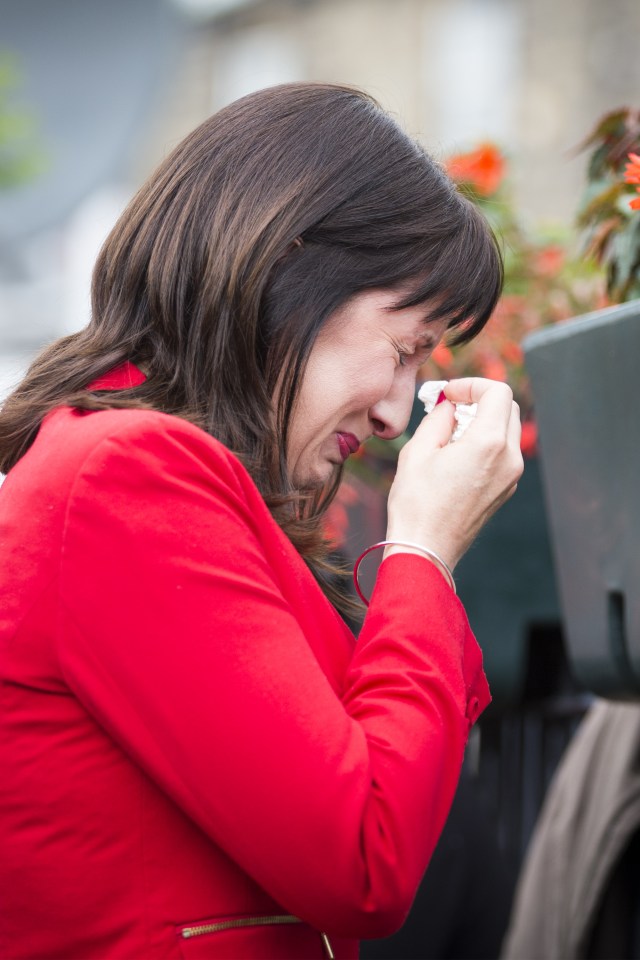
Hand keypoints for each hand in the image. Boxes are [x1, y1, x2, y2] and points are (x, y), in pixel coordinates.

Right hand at [385, 378, 523, 569]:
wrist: (426, 549)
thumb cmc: (416, 503)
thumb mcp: (418, 451)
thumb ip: (438, 417)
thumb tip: (449, 404)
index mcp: (489, 443)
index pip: (497, 392)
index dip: (471, 385)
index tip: (448, 394)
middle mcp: (509, 458)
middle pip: (507, 407)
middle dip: (478, 400)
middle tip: (448, 408)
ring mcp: (511, 476)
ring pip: (507, 429)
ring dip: (482, 420)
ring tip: (449, 434)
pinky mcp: (506, 488)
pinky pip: (503, 452)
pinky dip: (485, 441)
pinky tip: (457, 455)